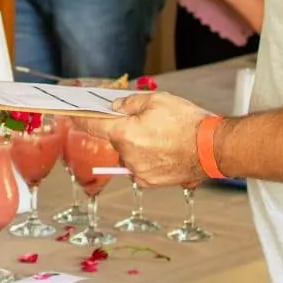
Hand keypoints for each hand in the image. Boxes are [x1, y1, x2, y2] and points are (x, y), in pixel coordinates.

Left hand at [74, 93, 212, 187]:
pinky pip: (141, 167)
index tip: (70, 116)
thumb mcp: (157, 100)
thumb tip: (117, 108)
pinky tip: (166, 150)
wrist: (212, 148)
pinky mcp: (151, 182)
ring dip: (139, 145)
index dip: (80, 120)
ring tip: (164, 137)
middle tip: (149, 122)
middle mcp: (128, 156)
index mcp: (125, 134)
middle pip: (116, 140)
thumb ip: (130, 104)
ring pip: (129, 154)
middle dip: (127, 130)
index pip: (94, 126)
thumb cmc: (188, 123)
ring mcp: (139, 172)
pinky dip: (148, 159)